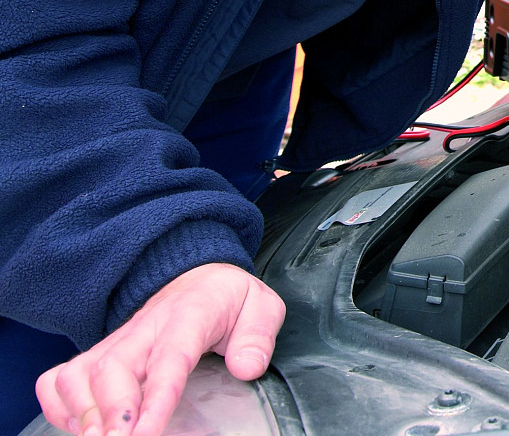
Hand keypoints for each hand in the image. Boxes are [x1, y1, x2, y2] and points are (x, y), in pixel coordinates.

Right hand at [36, 263, 284, 435]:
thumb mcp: (261, 306)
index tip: (146, 432)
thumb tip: (246, 368)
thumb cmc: (227, 299)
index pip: (170, 356)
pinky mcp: (99, 352)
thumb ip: (257, 336)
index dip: (156, 397)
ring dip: (82, 413)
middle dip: (112, 412)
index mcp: (190, 315)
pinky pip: (60, 377)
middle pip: (113, 367)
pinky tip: (80, 428)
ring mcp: (118, 341)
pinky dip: (60, 406)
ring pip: (80, 373)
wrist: (198, 276)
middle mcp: (145, 328)